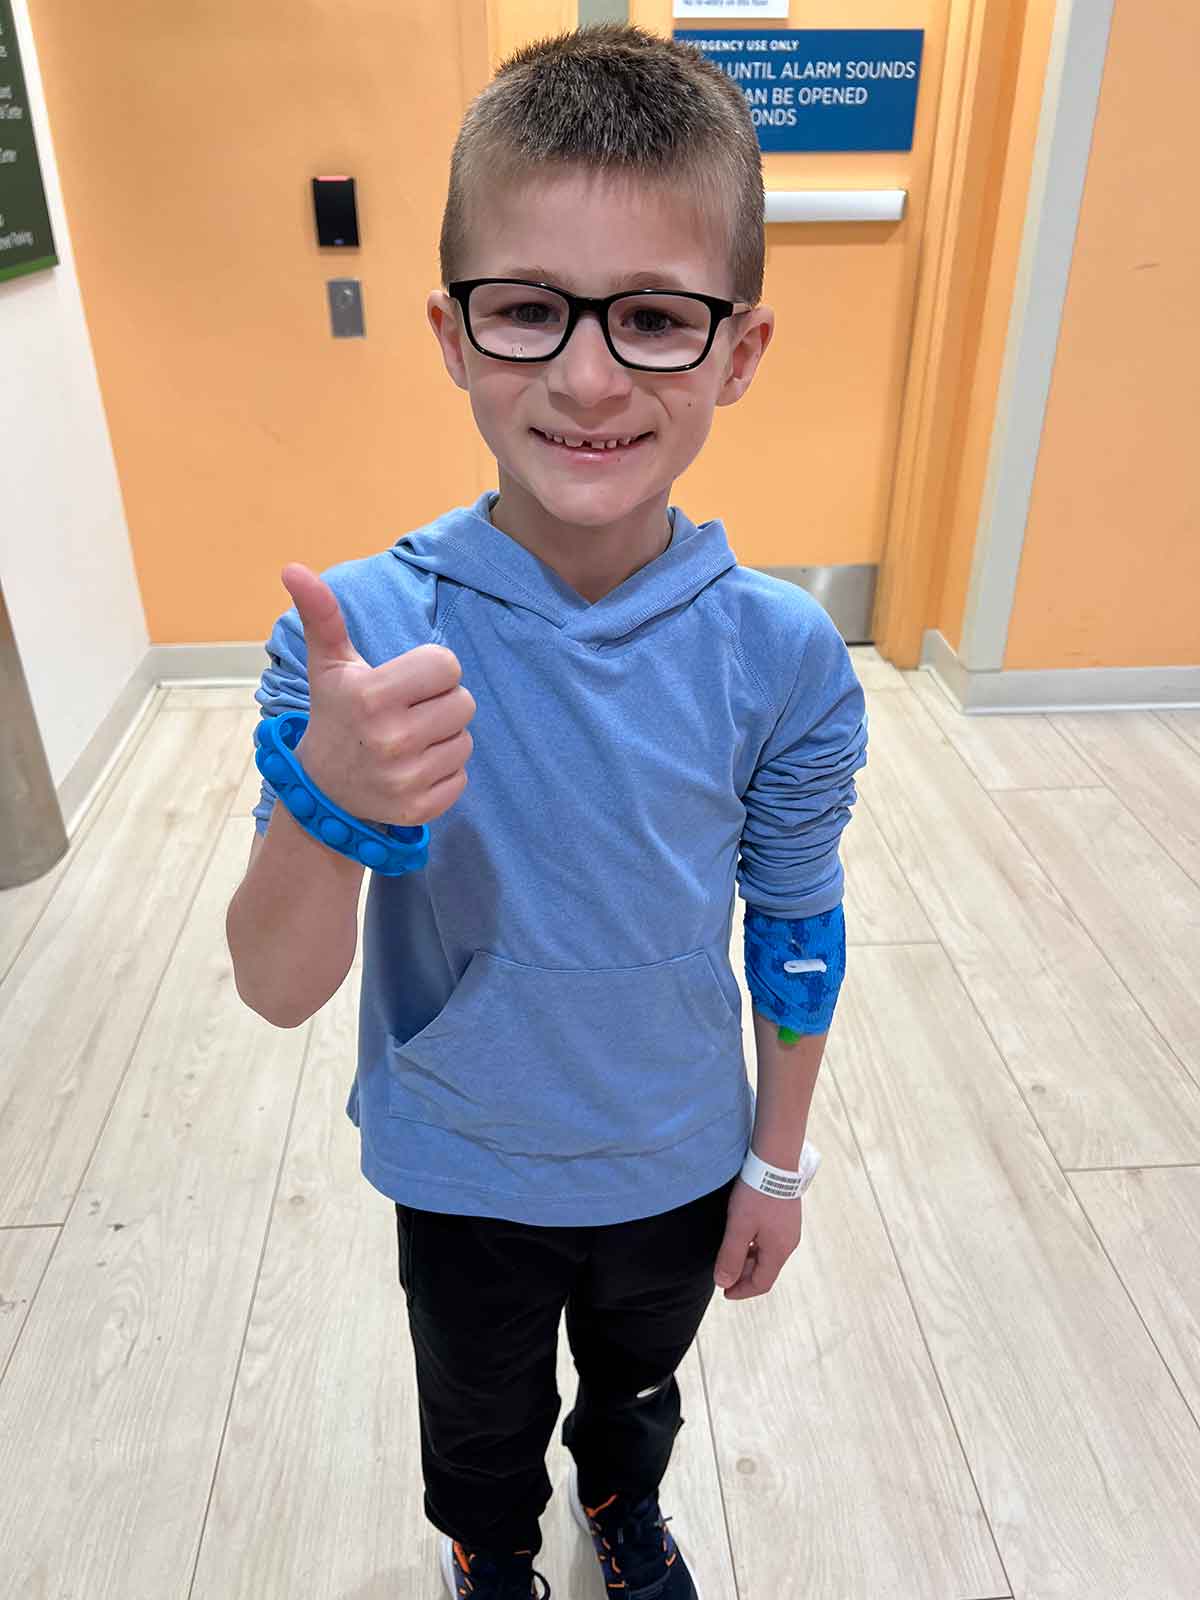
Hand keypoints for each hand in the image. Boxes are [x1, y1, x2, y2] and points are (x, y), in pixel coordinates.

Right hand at [278, 564, 475, 827]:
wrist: (323, 791)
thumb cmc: (336, 716)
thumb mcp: (329, 666)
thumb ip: (322, 616)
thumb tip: (293, 567)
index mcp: (372, 696)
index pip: (448, 665)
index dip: (431, 671)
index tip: (405, 684)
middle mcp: (390, 739)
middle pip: (464, 703)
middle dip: (440, 704)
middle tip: (408, 713)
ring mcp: (406, 778)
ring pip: (465, 740)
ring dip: (443, 738)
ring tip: (409, 741)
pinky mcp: (420, 808)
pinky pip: (462, 776)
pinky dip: (443, 772)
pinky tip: (413, 769)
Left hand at [713, 1177, 803, 1299]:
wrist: (774, 1161)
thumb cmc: (756, 1194)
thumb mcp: (739, 1227)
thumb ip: (730, 1256)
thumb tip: (723, 1283)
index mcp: (779, 1250)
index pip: (762, 1283)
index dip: (742, 1291)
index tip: (724, 1292)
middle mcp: (788, 1243)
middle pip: (765, 1270)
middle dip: (743, 1276)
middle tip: (723, 1274)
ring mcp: (789, 1229)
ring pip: (767, 1255)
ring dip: (748, 1260)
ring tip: (729, 1256)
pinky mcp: (786, 1217)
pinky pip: (770, 1241)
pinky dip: (755, 1246)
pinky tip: (742, 1237)